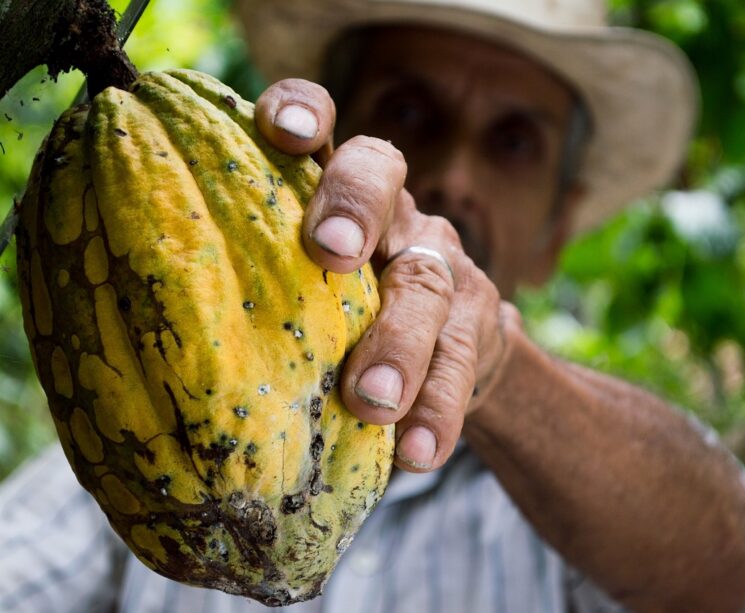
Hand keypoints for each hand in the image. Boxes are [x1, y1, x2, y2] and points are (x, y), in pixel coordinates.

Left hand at [255, 79, 513, 471]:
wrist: (449, 354)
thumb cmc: (341, 320)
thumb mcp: (300, 288)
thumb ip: (254, 283)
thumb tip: (131, 335)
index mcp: (334, 192)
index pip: (322, 125)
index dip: (304, 112)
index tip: (280, 131)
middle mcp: (392, 212)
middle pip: (382, 175)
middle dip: (355, 207)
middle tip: (330, 253)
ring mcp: (441, 264)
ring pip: (427, 282)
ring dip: (400, 342)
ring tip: (373, 402)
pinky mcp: (477, 325)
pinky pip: (462, 364)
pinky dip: (438, 410)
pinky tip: (418, 453)